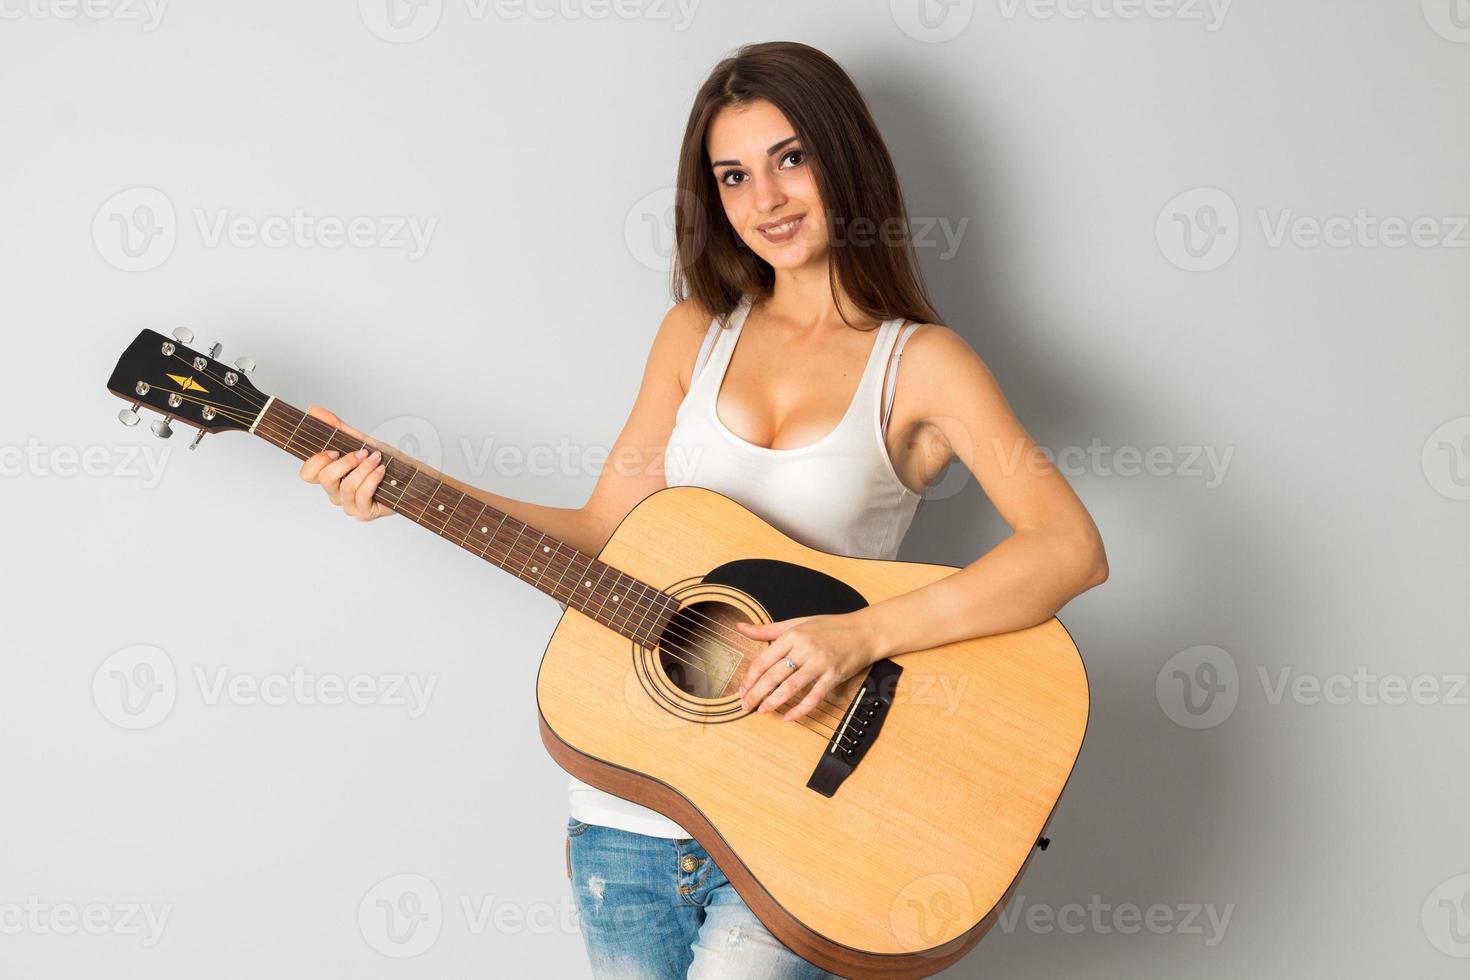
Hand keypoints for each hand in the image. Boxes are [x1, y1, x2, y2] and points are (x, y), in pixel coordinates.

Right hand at [296, 405, 394, 521]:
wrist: (410, 476)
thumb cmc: (383, 460)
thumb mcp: (359, 440)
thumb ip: (336, 427)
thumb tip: (313, 410)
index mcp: (330, 476)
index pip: (307, 474)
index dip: (315, 462)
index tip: (333, 451)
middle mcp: (336, 492)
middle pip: (325, 479)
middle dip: (346, 462)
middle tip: (362, 453)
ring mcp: (349, 505)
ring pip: (346, 487)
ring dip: (364, 469)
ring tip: (376, 459)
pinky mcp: (363, 513)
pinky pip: (362, 495)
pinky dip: (372, 479)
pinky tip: (381, 470)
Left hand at [734, 613, 880, 721]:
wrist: (865, 631)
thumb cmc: (831, 627)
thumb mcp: (797, 623)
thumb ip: (768, 629)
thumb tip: (740, 627)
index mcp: (793, 635)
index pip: (764, 659)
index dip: (751, 677)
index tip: (742, 689)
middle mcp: (805, 648)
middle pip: (774, 675)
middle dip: (757, 693)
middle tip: (746, 705)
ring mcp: (820, 663)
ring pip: (791, 687)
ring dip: (774, 702)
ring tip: (762, 711)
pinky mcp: (834, 676)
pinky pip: (814, 696)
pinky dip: (800, 709)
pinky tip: (789, 717)